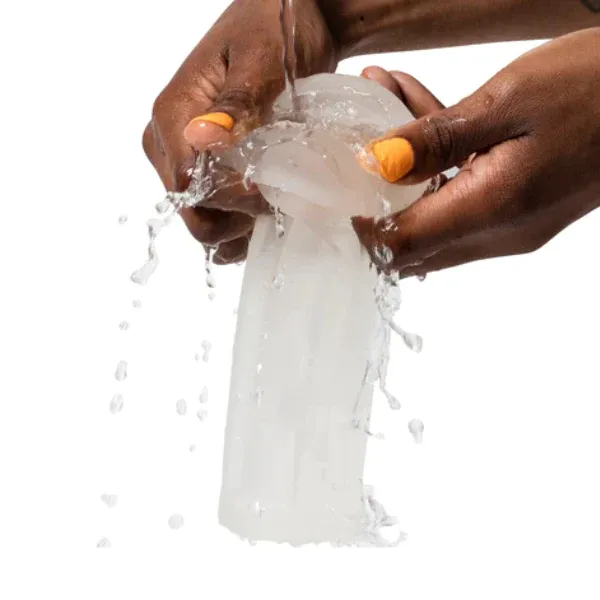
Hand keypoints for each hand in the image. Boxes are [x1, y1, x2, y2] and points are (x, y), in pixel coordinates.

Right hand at [142, 0, 336, 263]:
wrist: (294, 18)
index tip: (270, 193)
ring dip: (244, 223)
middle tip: (279, 198)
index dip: (229, 202)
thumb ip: (235, 104)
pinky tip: (269, 210)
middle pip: (194, 211)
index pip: (188, 186)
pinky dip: (244, 221)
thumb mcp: (260, 59)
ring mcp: (188, 161)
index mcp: (173, 117)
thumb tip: (202, 142)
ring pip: (206, 218)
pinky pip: (218, 212)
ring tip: (280, 199)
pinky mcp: (209, 169)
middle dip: (237, 217)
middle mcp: (170, 145)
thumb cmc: (275, 28)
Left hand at [354, 28, 599, 277]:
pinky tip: (415, 109)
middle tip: (346, 143)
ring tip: (378, 98)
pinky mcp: (513, 207)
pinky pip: (457, 195)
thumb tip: (372, 165)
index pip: (399, 245)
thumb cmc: (595, 88)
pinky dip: (432, 162)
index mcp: (491, 210)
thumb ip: (434, 140)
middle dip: (371, 194)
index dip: (357, 228)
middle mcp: (496, 232)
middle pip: (408, 237)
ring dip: (400, 168)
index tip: (328, 195)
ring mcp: (506, 224)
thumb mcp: (506, 101)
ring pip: (430, 212)